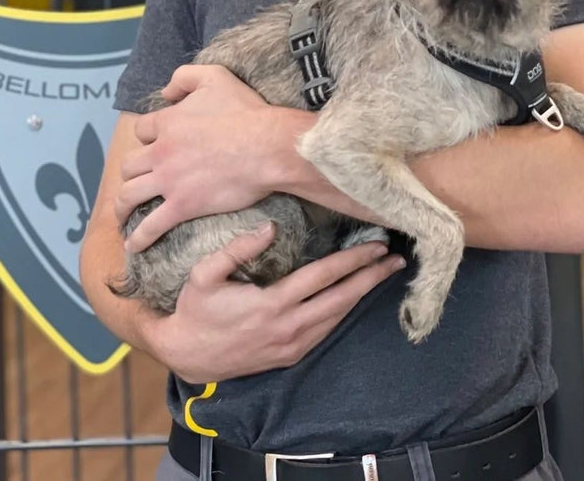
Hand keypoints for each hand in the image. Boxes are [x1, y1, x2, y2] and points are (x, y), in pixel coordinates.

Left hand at [115, 64, 304, 251]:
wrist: (266, 146)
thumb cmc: (246, 111)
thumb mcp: (215, 77)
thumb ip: (185, 77)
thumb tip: (165, 91)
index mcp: (167, 122)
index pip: (142, 130)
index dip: (148, 137)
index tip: (155, 145)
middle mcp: (161, 152)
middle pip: (130, 165)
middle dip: (130, 173)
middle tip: (136, 181)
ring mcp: (169, 181)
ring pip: (129, 195)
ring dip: (122, 206)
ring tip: (122, 215)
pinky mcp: (182, 206)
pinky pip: (151, 226)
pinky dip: (138, 237)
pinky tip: (133, 245)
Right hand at [138, 224, 406, 382]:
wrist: (187, 355)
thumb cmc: (196, 309)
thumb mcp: (204, 274)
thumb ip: (236, 248)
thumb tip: (269, 227)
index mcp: (272, 304)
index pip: (323, 277)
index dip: (353, 260)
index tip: (376, 246)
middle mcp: (289, 328)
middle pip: (342, 299)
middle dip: (371, 277)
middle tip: (396, 260)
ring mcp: (292, 345)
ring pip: (338, 317)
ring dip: (363, 294)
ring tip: (383, 274)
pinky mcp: (290, 356)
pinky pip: (326, 331)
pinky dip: (344, 311)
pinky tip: (355, 297)